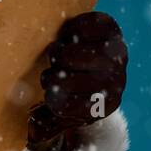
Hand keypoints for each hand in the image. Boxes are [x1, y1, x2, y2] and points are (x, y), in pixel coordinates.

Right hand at [27, 11, 127, 150]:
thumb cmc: (77, 91)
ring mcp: (116, 55)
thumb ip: (46, 123)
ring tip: (58, 55)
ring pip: (73, 54)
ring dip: (57, 53)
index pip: (64, 106)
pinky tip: (68, 37)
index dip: (49, 97)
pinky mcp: (112, 30)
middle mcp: (114, 82)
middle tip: (53, 70)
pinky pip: (84, 26)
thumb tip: (34, 123)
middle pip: (65, 79)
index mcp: (103, 107)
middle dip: (50, 74)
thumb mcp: (63, 112)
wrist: (101, 63)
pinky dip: (69, 29)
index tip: (49, 90)